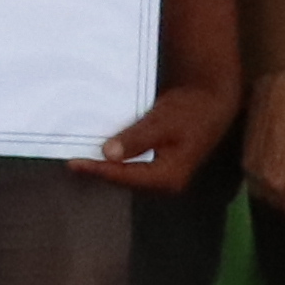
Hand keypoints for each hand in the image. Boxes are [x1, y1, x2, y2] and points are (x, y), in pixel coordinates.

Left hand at [72, 73, 241, 188]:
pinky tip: (102, 155)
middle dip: (100, 173)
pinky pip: (133, 169)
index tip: (74, 163)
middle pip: (125, 182)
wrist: (211, 101)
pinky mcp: (161, 167)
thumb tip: (108, 154)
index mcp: (169, 177)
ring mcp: (165, 177)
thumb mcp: (161, 121)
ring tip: (81, 160)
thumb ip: (136, 139)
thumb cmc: (189, 110)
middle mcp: (167, 184)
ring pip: (128, 177)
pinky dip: (117, 163)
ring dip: (106, 170)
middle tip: (73, 164)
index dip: (98, 170)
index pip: (125, 177)